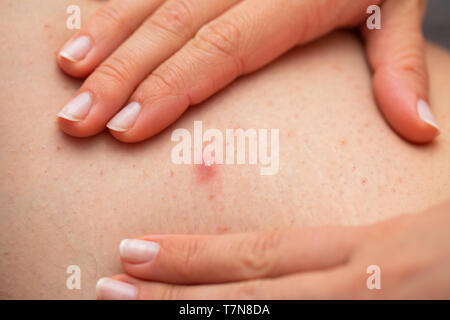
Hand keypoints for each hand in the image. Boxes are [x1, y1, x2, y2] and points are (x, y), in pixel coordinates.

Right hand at [57, 0, 438, 143]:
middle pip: (171, 26)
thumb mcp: (396, 4)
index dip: (169, 89)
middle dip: (118, 74)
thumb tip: (421, 134)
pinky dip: (111, 0)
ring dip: (103, 34)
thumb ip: (398, 66)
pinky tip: (83, 25)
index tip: (127, 129)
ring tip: (69, 75)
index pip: (220, 48)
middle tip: (77, 119)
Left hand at [96, 200, 449, 298]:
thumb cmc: (448, 249)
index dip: (194, 256)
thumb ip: (349, 258)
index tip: (132, 249)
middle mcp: (366, 287)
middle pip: (251, 294)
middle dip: (173, 298)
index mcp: (370, 254)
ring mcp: (376, 313)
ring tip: (128, 313)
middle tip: (105, 289)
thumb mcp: (405, 244)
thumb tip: (291, 267)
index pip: (262, 255)